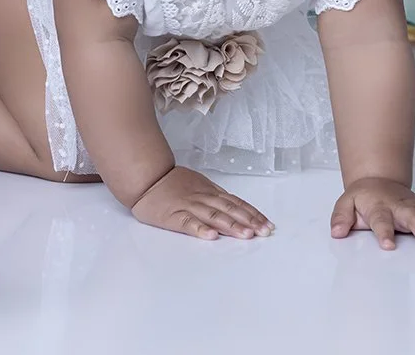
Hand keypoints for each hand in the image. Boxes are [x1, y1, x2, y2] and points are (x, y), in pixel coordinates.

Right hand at [131, 167, 274, 240]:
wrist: (147, 179)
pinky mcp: (173, 216)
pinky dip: (200, 229)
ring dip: (231, 226)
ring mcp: (189, 207)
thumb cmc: (173, 183)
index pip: (236, 203)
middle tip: (264, 232)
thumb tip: (237, 207)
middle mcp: (203, 198)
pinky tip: (211, 237)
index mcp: (210, 192)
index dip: (252, 214)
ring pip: (213, 215)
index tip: (267, 224)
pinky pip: (188, 223)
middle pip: (229, 209)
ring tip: (246, 235)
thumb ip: (216, 196)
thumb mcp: (199, 184)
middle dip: (248, 221)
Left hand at [332, 177, 414, 250]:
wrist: (378, 179)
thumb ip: (341, 218)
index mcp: (379, 207)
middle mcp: (400, 207)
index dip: (384, 232)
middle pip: (412, 218)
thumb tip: (336, 233)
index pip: (381, 220)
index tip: (388, 245)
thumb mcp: (345, 204)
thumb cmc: (363, 198)